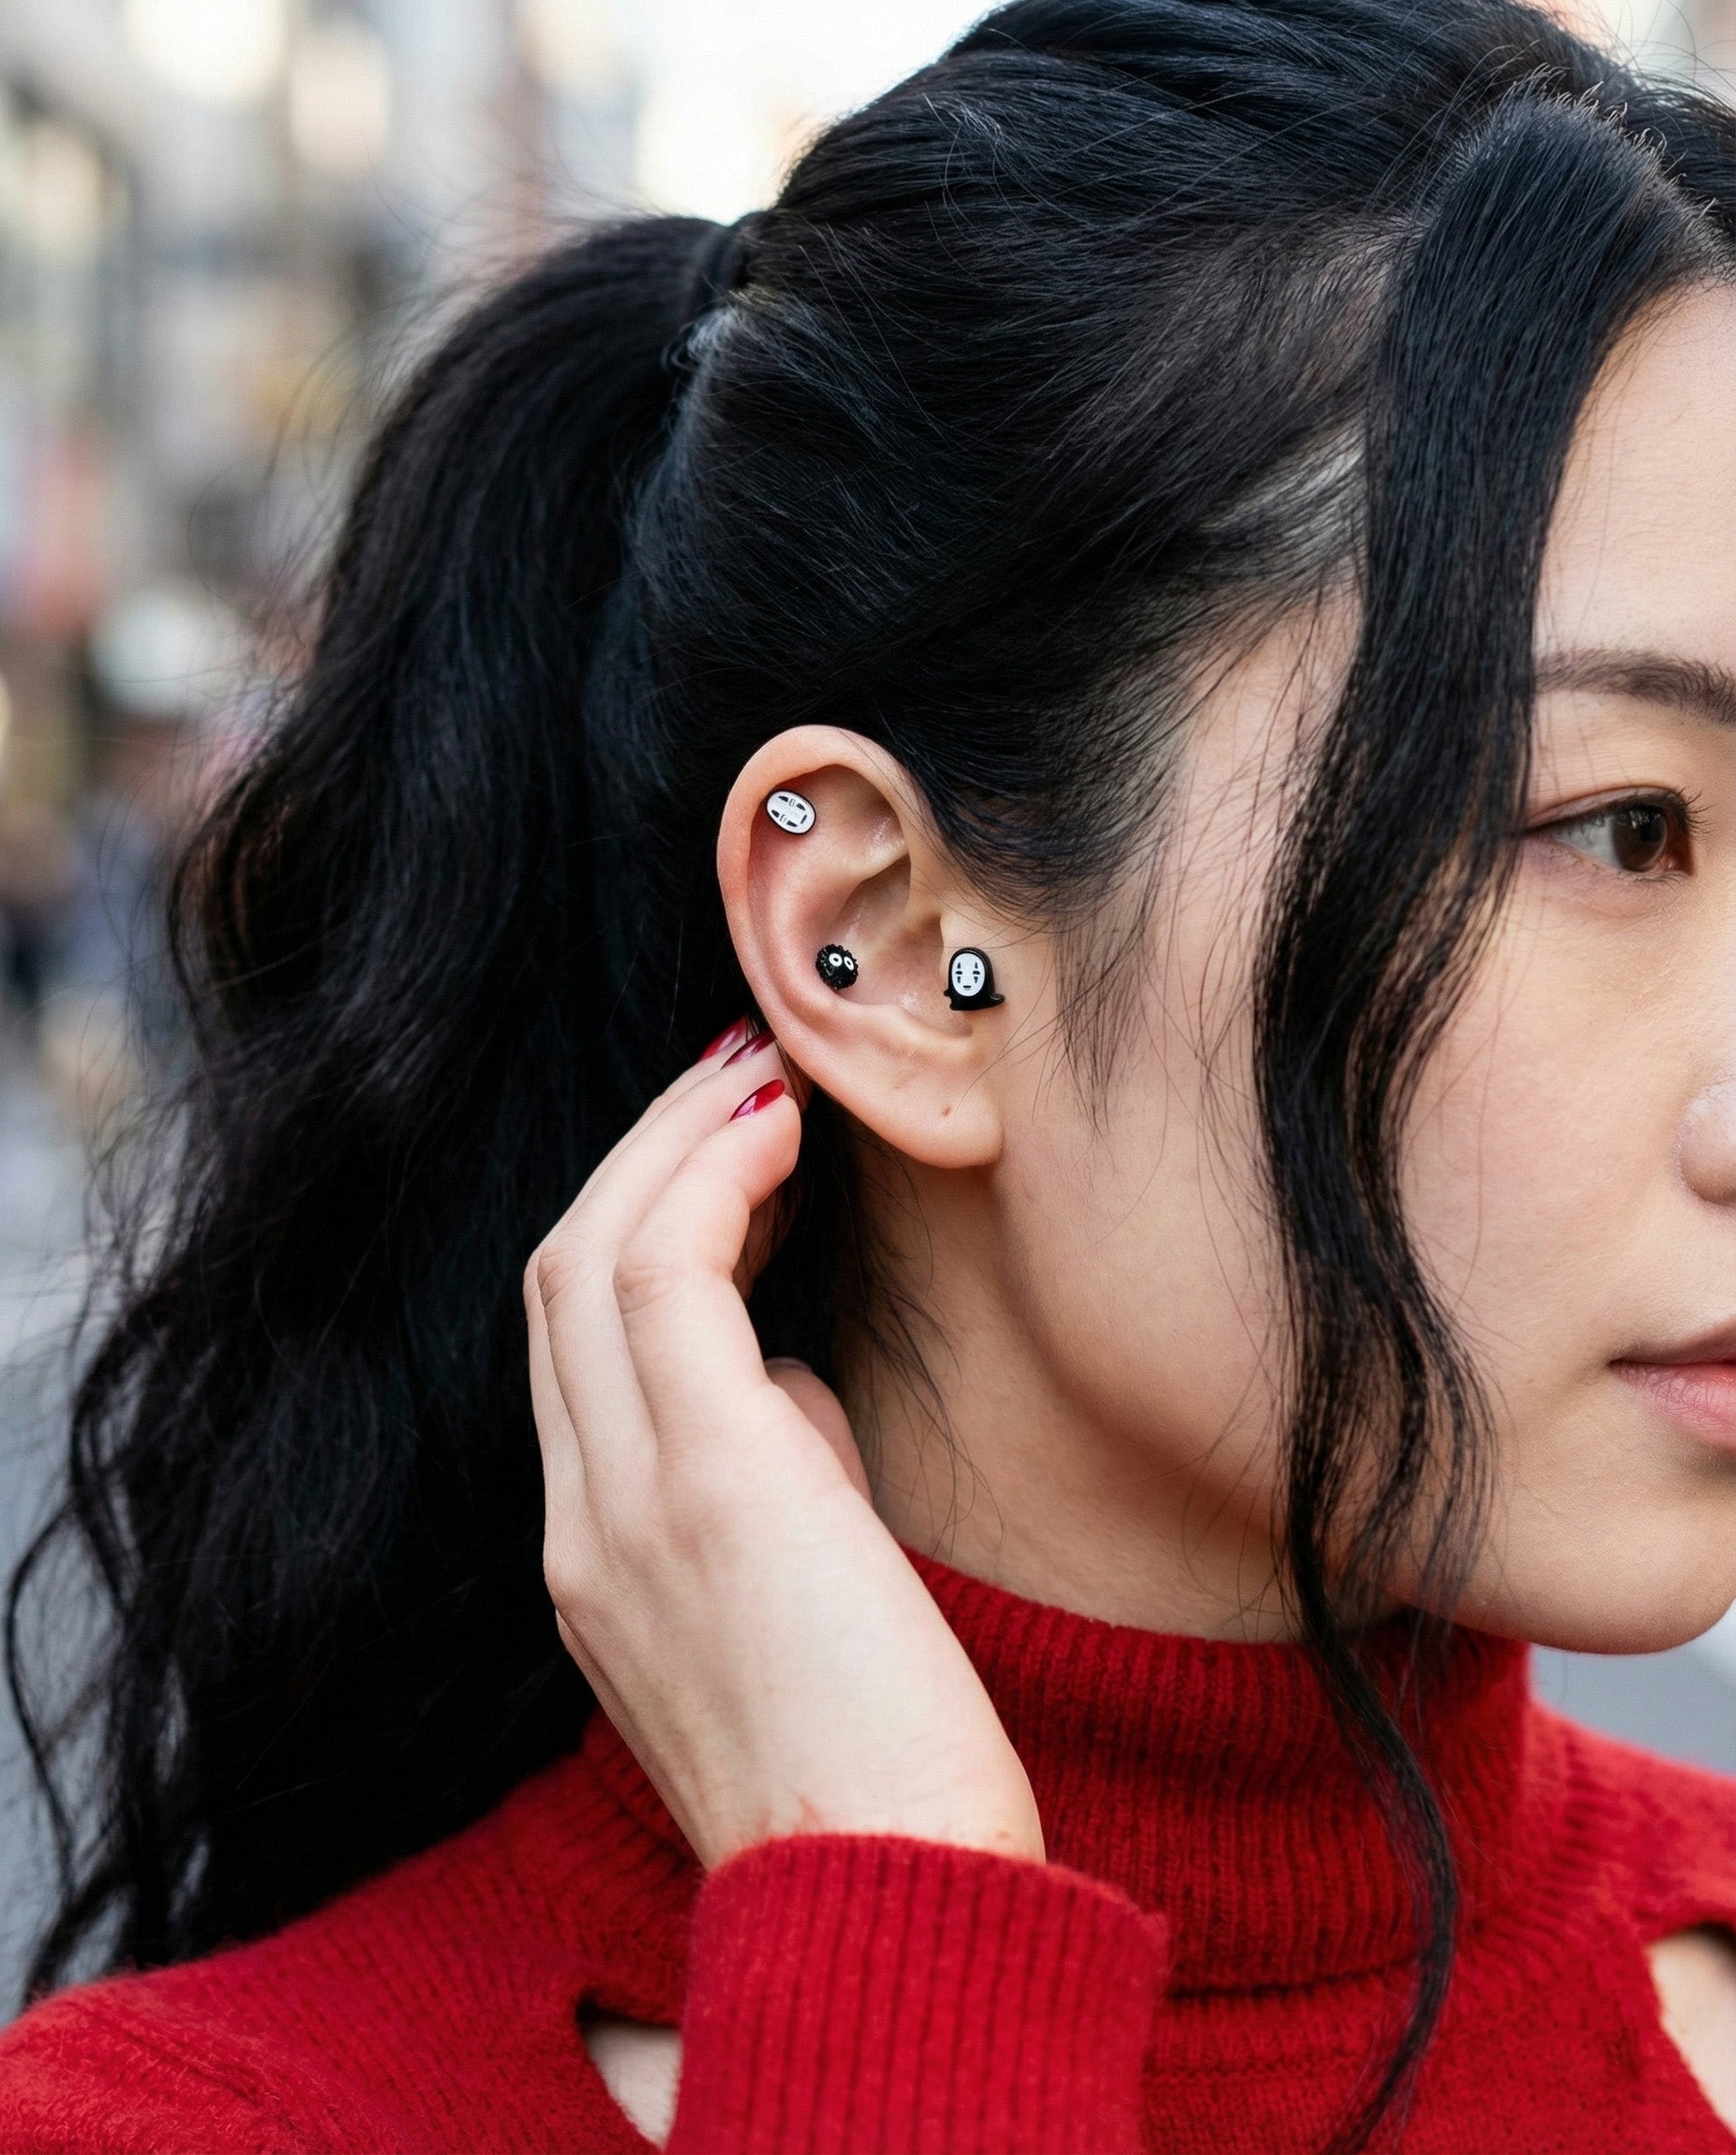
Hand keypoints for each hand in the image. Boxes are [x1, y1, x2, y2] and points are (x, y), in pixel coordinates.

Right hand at [525, 1025, 1042, 1871]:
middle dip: (647, 1154)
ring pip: (590, 1254)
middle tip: (740, 1074)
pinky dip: (709, 1181)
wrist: (888, 1899)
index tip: (730, 1148)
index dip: (643, 1219)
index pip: (576, 1337)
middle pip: (560, 1273)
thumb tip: (791, 1377)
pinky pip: (663, 1277)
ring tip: (764, 1075)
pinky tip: (781, 1131)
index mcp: (593, 1550)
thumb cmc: (875, 1755)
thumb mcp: (790, 1592)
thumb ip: (768, 1474)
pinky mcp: (705, 1481)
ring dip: (674, 1143)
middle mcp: (580, 1517)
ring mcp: (621, 1499)